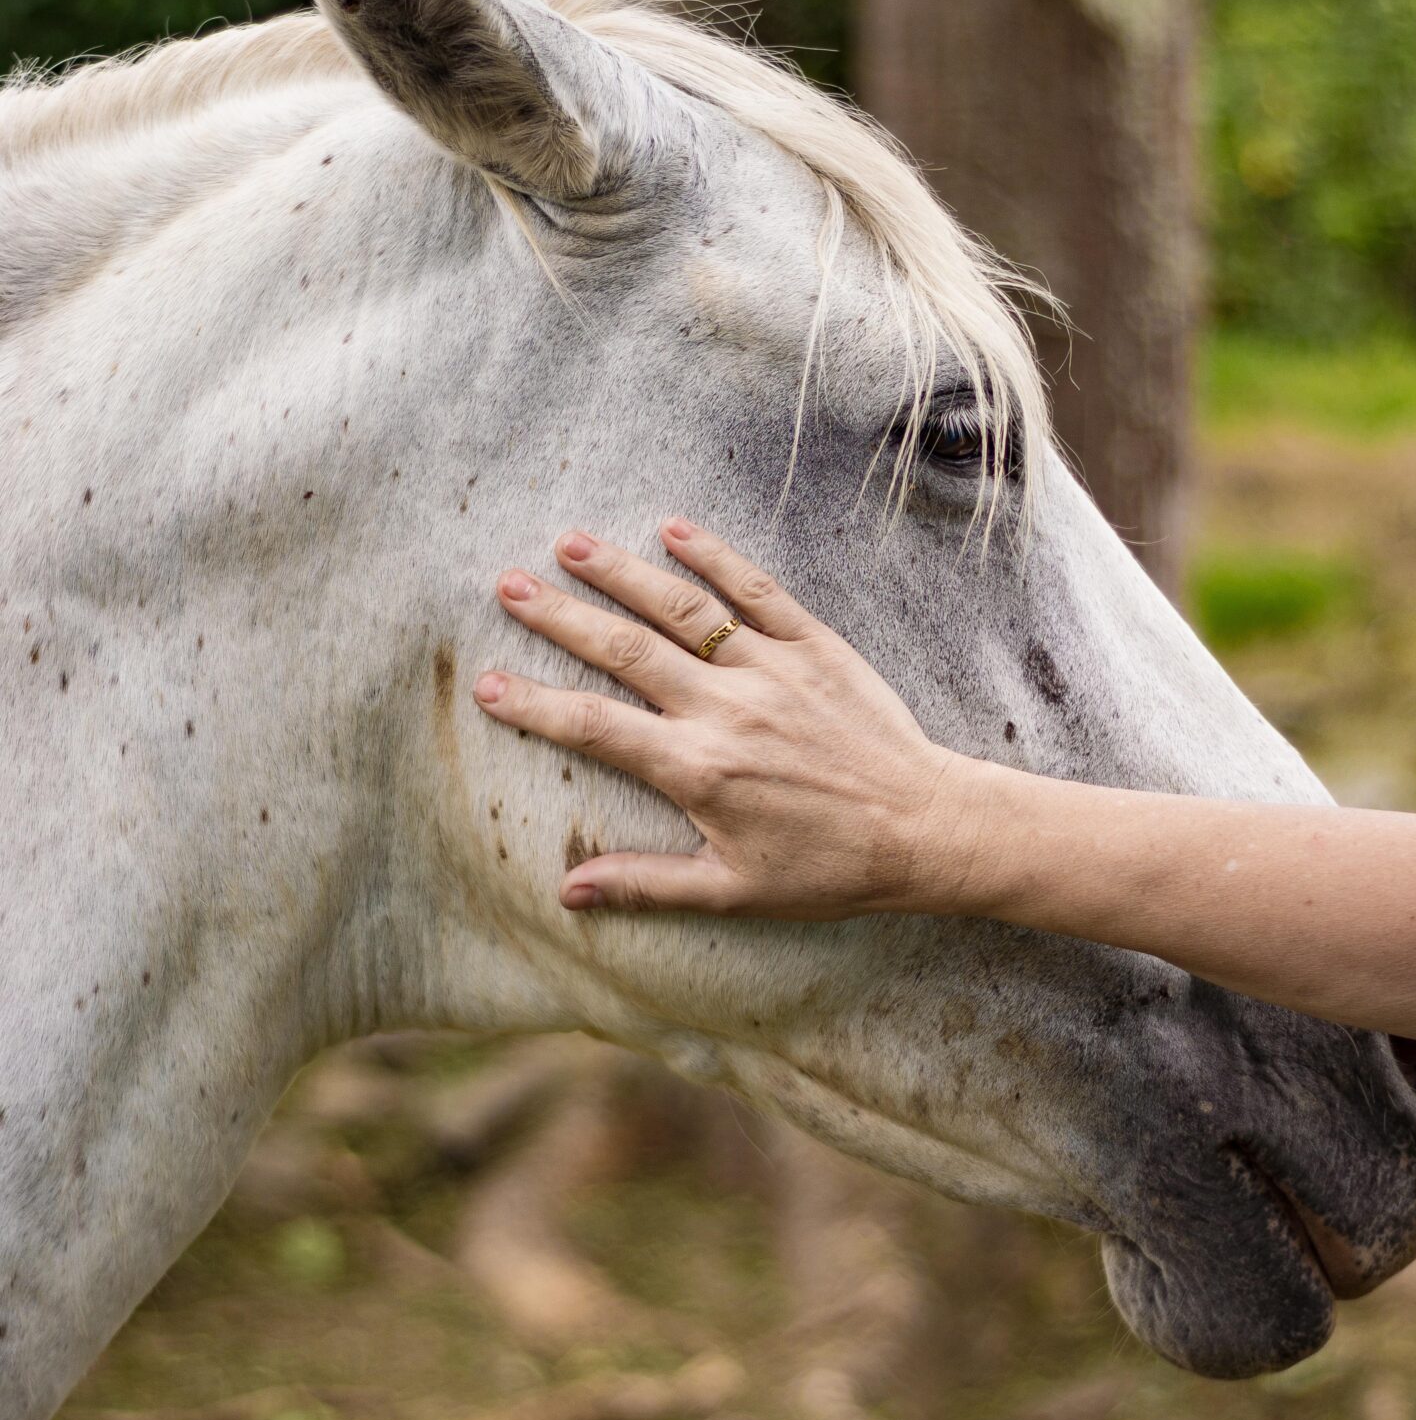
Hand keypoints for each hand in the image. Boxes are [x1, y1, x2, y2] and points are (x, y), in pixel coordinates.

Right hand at [473, 520, 985, 915]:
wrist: (925, 830)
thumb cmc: (829, 869)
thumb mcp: (731, 890)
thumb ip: (646, 883)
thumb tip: (568, 890)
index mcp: (697, 769)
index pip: (594, 726)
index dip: (534, 703)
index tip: (486, 681)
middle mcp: (725, 709)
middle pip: (624, 650)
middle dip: (560, 616)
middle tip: (508, 585)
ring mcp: (771, 671)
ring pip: (682, 609)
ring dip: (622, 573)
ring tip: (569, 543)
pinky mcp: (815, 647)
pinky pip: (757, 591)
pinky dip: (714, 557)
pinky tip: (673, 528)